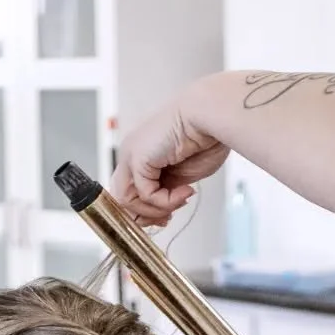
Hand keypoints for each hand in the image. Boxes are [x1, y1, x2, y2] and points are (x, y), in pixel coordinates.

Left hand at [111, 87, 229, 225]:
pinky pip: (145, 194)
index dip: (147, 212)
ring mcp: (131, 155)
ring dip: (155, 210)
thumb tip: (160, 213)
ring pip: (127, 200)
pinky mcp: (136, 157)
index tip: (167, 217)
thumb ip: (166, 192)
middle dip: (147, 215)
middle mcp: (132, 154)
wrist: (210, 116)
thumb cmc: (204, 138)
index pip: (130, 194)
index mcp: (142, 156)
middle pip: (123, 200)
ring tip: (178, 201)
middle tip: (170, 216)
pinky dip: (165, 201)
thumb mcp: (181, 176)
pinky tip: (183, 191)